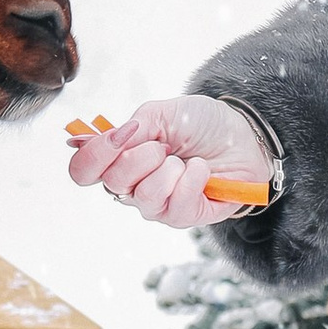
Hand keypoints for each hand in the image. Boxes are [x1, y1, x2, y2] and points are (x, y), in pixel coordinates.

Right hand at [66, 93, 274, 231]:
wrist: (244, 137)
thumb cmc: (203, 125)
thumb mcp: (165, 112)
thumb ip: (135, 124)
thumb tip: (110, 137)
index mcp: (120, 158)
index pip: (83, 170)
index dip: (95, 154)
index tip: (122, 135)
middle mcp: (132, 186)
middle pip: (112, 183)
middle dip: (140, 158)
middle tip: (164, 145)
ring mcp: (157, 204)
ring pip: (144, 197)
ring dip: (168, 170)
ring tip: (185, 159)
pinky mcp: (183, 216)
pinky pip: (176, 207)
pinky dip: (191, 181)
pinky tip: (201, 169)